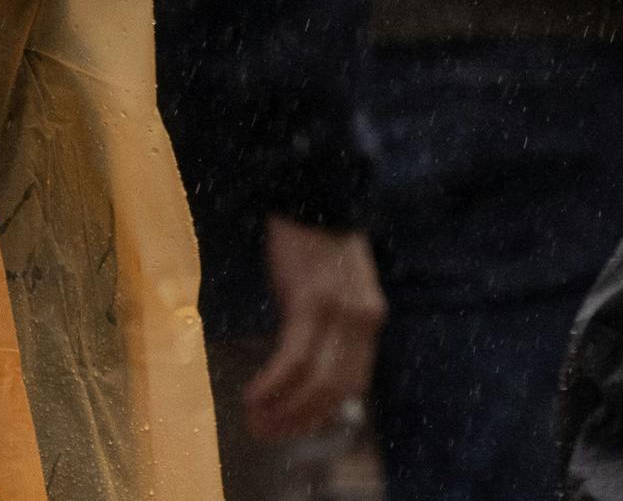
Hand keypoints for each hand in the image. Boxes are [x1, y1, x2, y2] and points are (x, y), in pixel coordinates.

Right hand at [235, 218, 382, 442]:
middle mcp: (363, 320)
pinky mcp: (313, 299)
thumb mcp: (334, 289)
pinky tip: (253, 396)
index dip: (319, 413)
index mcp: (368, 319)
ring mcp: (340, 310)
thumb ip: (331, 327)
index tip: (288, 429)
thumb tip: (306, 373)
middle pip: (336, 391)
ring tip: (254, 422)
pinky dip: (275, 383)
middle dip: (298, 420)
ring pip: (317, 381)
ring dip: (284, 410)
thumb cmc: (314, 243)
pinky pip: (295, 356)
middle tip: (264, 434)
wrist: (313, 189)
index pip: (351, 385)